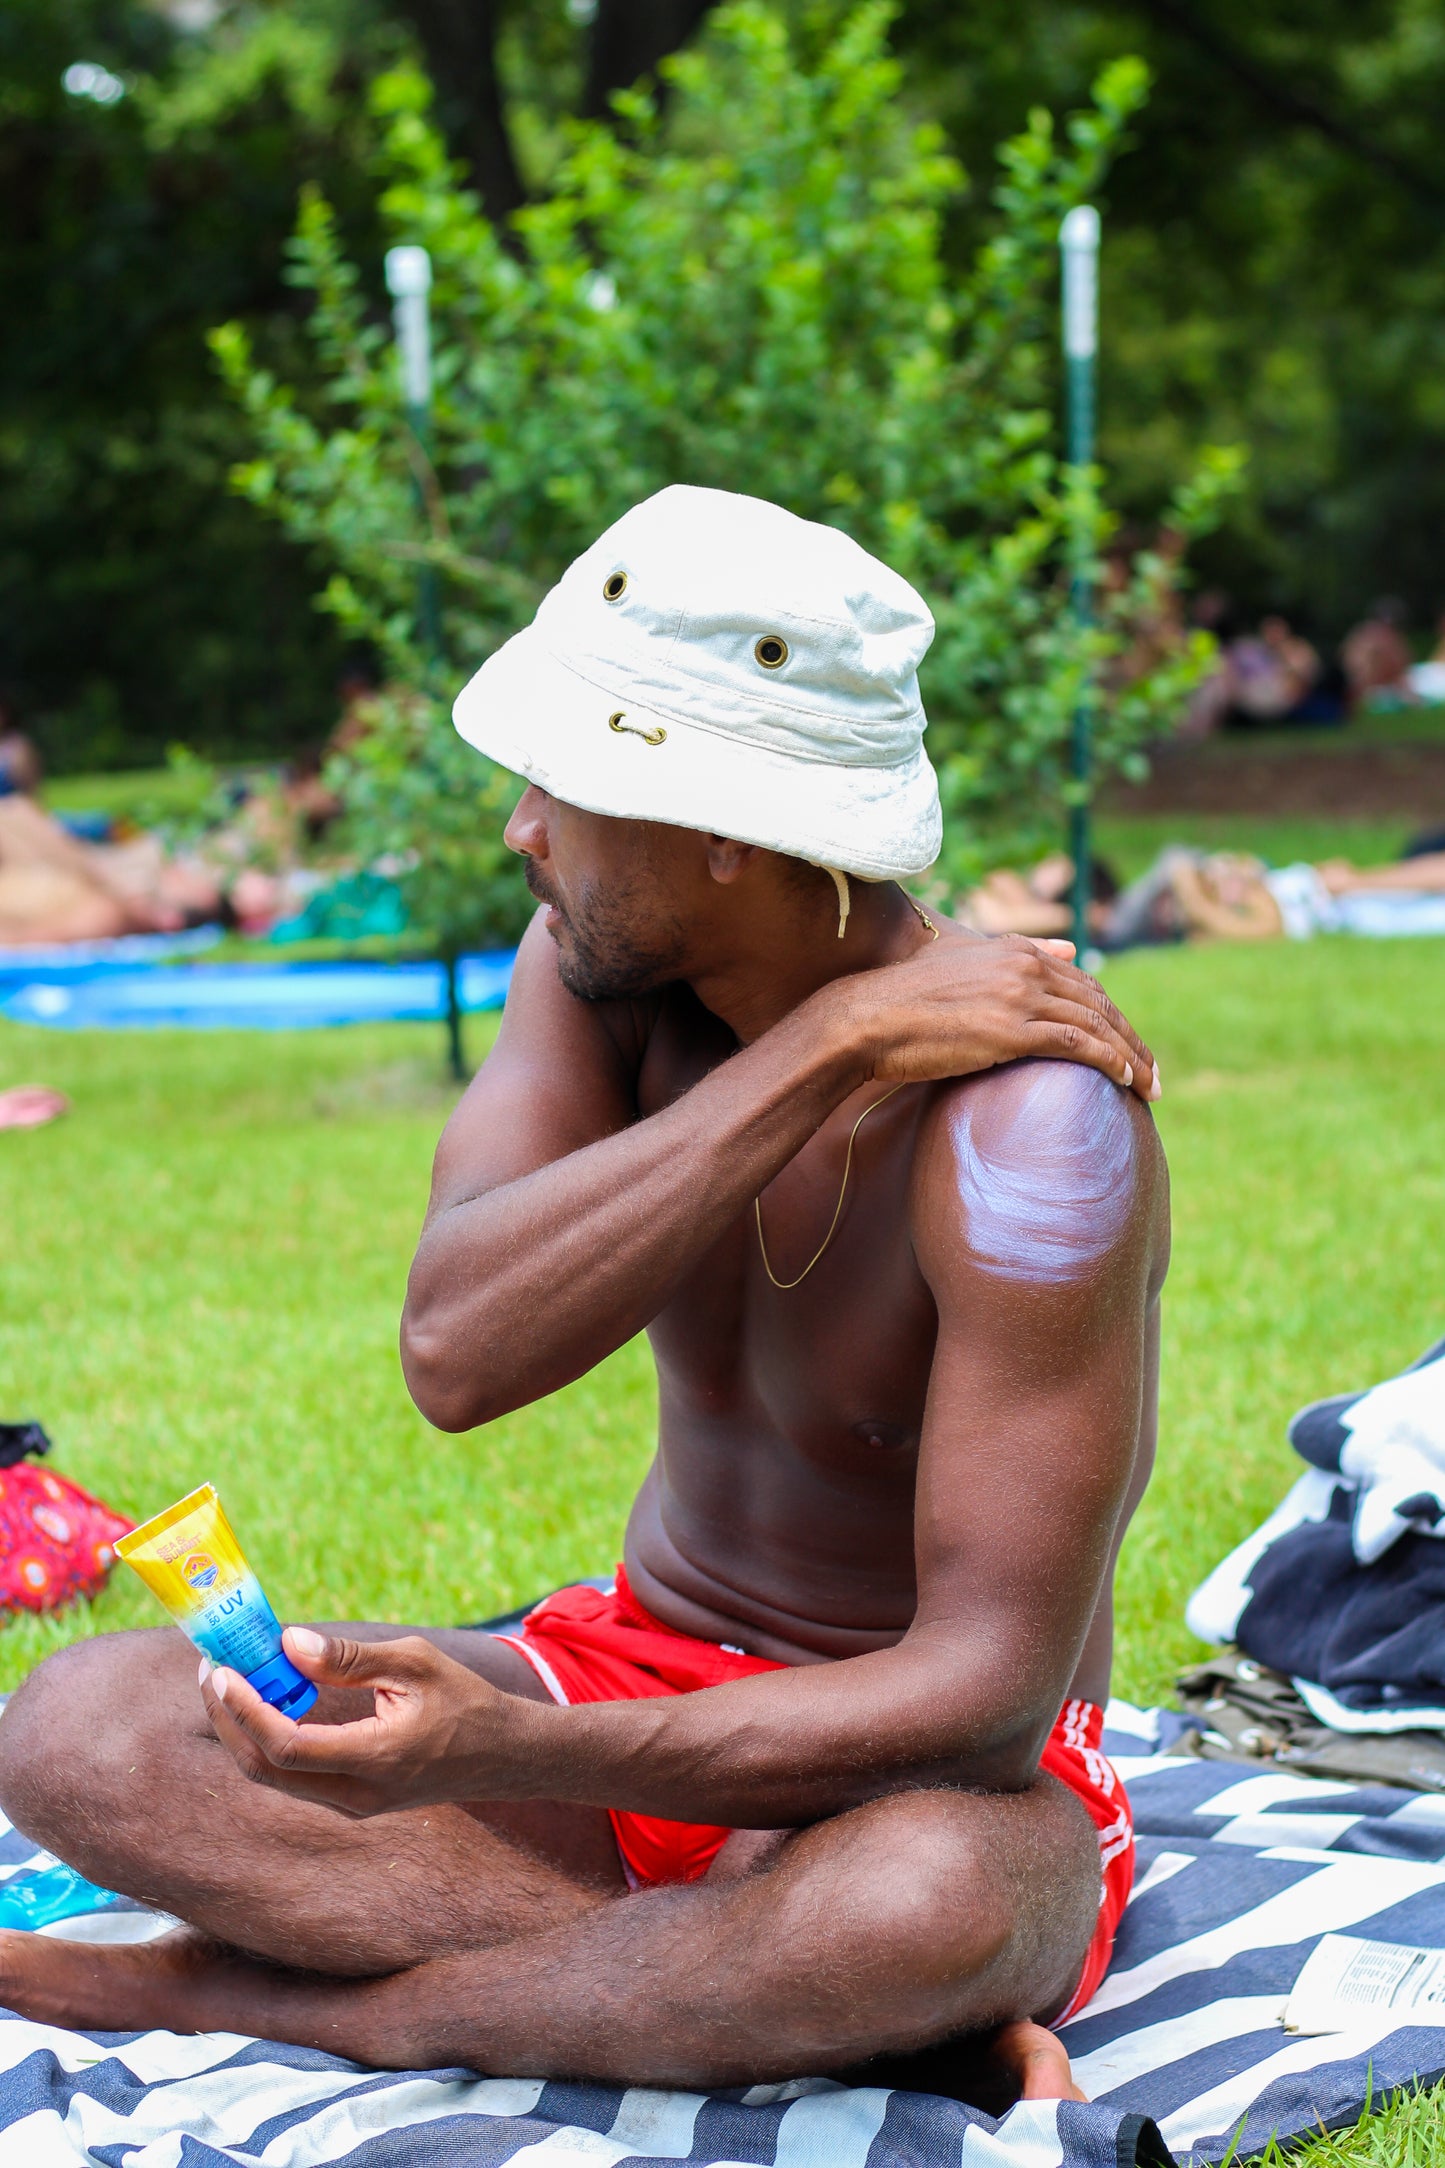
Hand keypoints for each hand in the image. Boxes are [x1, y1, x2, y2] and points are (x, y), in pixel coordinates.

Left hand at [198, 1629, 532, 1816]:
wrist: (503, 1755)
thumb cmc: (466, 1701)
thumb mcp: (415, 1663)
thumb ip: (349, 1659)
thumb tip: (289, 1644)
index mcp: (375, 1759)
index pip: (286, 1748)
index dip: (245, 1711)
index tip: (223, 1672)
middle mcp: (357, 1795)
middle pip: (266, 1770)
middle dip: (228, 1721)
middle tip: (212, 1671)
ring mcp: (353, 1805)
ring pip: (275, 1778)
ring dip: (243, 1731)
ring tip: (228, 1682)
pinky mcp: (352, 1802)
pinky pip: (294, 1777)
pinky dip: (267, 1740)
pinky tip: (264, 1702)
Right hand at [829, 931, 1159, 1100]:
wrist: (866, 1018)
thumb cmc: (904, 997)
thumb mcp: (964, 962)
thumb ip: (1018, 953)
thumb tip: (1070, 947)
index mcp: (1016, 950)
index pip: (1084, 981)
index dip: (1112, 1014)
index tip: (1129, 1043)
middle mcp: (1025, 967)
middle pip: (1100, 1003)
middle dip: (1132, 1039)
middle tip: (1153, 1072)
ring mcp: (1020, 997)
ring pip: (1096, 1024)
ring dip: (1131, 1057)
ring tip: (1149, 1086)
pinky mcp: (1011, 1030)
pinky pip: (1077, 1044)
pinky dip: (1109, 1062)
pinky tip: (1125, 1081)